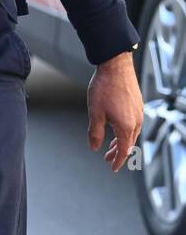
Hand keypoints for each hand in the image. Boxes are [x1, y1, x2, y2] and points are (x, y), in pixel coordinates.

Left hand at [87, 51, 142, 171]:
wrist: (115, 66)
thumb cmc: (104, 88)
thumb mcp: (95, 113)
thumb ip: (96, 133)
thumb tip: (95, 148)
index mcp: (127, 126)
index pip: (124, 150)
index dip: (118, 160)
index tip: (113, 168)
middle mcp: (137, 121)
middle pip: (129, 143)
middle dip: (118, 153)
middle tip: (107, 158)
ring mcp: (139, 113)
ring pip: (132, 134)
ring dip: (121, 142)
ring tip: (109, 146)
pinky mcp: (138, 105)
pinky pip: (133, 124)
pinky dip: (125, 131)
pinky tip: (116, 129)